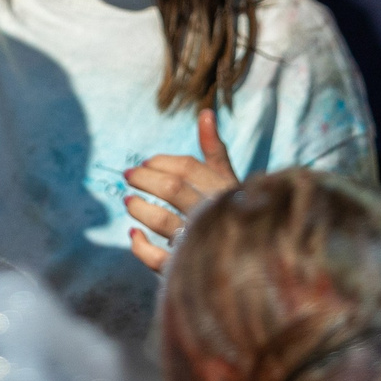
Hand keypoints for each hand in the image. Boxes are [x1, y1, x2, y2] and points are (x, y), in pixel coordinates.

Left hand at [124, 106, 240, 272]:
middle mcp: (212, 214)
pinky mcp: (187, 268)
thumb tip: (205, 112)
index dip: (162, 162)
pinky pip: (159, 259)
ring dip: (140, 209)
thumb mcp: (227, 179)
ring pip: (164, 222)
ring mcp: (200, 242)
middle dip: (145, 179)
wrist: (252, 258)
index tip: (145, 163)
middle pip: (172, 189)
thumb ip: (214, 149)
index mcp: (223, 190)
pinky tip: (134, 234)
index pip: (188, 168)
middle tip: (128, 176)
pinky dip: (141, 248)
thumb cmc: (234, 211)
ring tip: (128, 201)